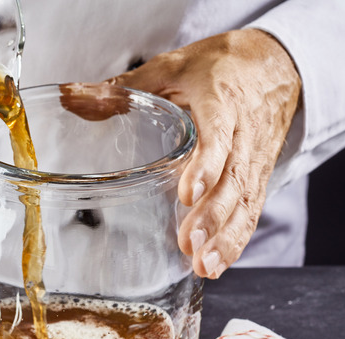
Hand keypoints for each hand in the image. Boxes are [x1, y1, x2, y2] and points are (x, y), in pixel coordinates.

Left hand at [108, 29, 300, 277]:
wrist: (274, 65)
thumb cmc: (217, 67)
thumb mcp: (169, 67)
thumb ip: (122, 88)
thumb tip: (69, 98)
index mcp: (221, 102)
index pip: (218, 138)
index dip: (206, 166)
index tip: (187, 194)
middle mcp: (244, 134)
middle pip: (234, 179)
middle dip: (214, 216)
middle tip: (190, 245)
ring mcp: (255, 158)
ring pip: (246, 201)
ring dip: (226, 237)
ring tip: (204, 267)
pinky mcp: (258, 176)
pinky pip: (252, 210)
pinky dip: (237, 240)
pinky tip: (217, 266)